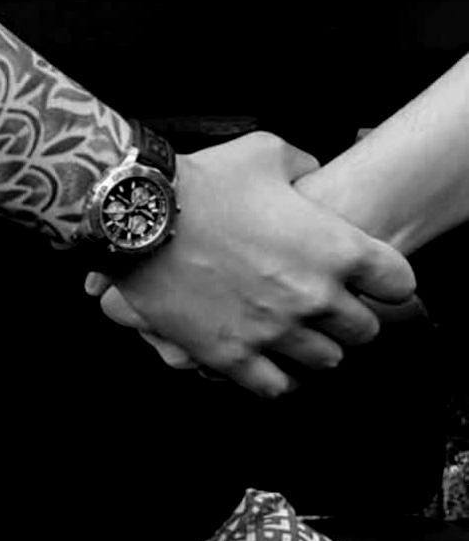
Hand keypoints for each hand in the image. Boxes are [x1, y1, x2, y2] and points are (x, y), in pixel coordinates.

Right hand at [80, 132, 416, 397]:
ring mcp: (275, 332)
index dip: (388, 281)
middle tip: (332, 308)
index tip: (373, 280)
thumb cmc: (205, 182)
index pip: (399, 283)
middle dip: (352, 317)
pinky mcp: (233, 356)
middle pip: (365, 329)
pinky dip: (280, 378)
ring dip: (318, 348)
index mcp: (337, 248)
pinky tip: (274, 366)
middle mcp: (315, 297)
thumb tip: (310, 175)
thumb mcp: (266, 153)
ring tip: (302, 337)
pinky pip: (276, 387)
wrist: (141, 217)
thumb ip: (303, 167)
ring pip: (326, 361)